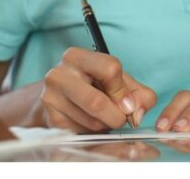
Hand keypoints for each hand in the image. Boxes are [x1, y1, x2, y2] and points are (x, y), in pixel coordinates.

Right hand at [39, 47, 156, 132]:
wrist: (60, 97)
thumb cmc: (95, 85)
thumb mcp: (119, 81)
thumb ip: (139, 93)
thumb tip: (138, 112)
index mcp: (78, 56)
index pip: (110, 69)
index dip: (123, 91)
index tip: (127, 103)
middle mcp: (59, 73)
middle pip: (96, 101)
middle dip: (116, 116)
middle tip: (122, 120)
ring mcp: (50, 97)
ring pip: (89, 120)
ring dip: (105, 125)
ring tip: (105, 119)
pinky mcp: (50, 120)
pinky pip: (80, 133)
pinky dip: (92, 133)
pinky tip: (90, 123)